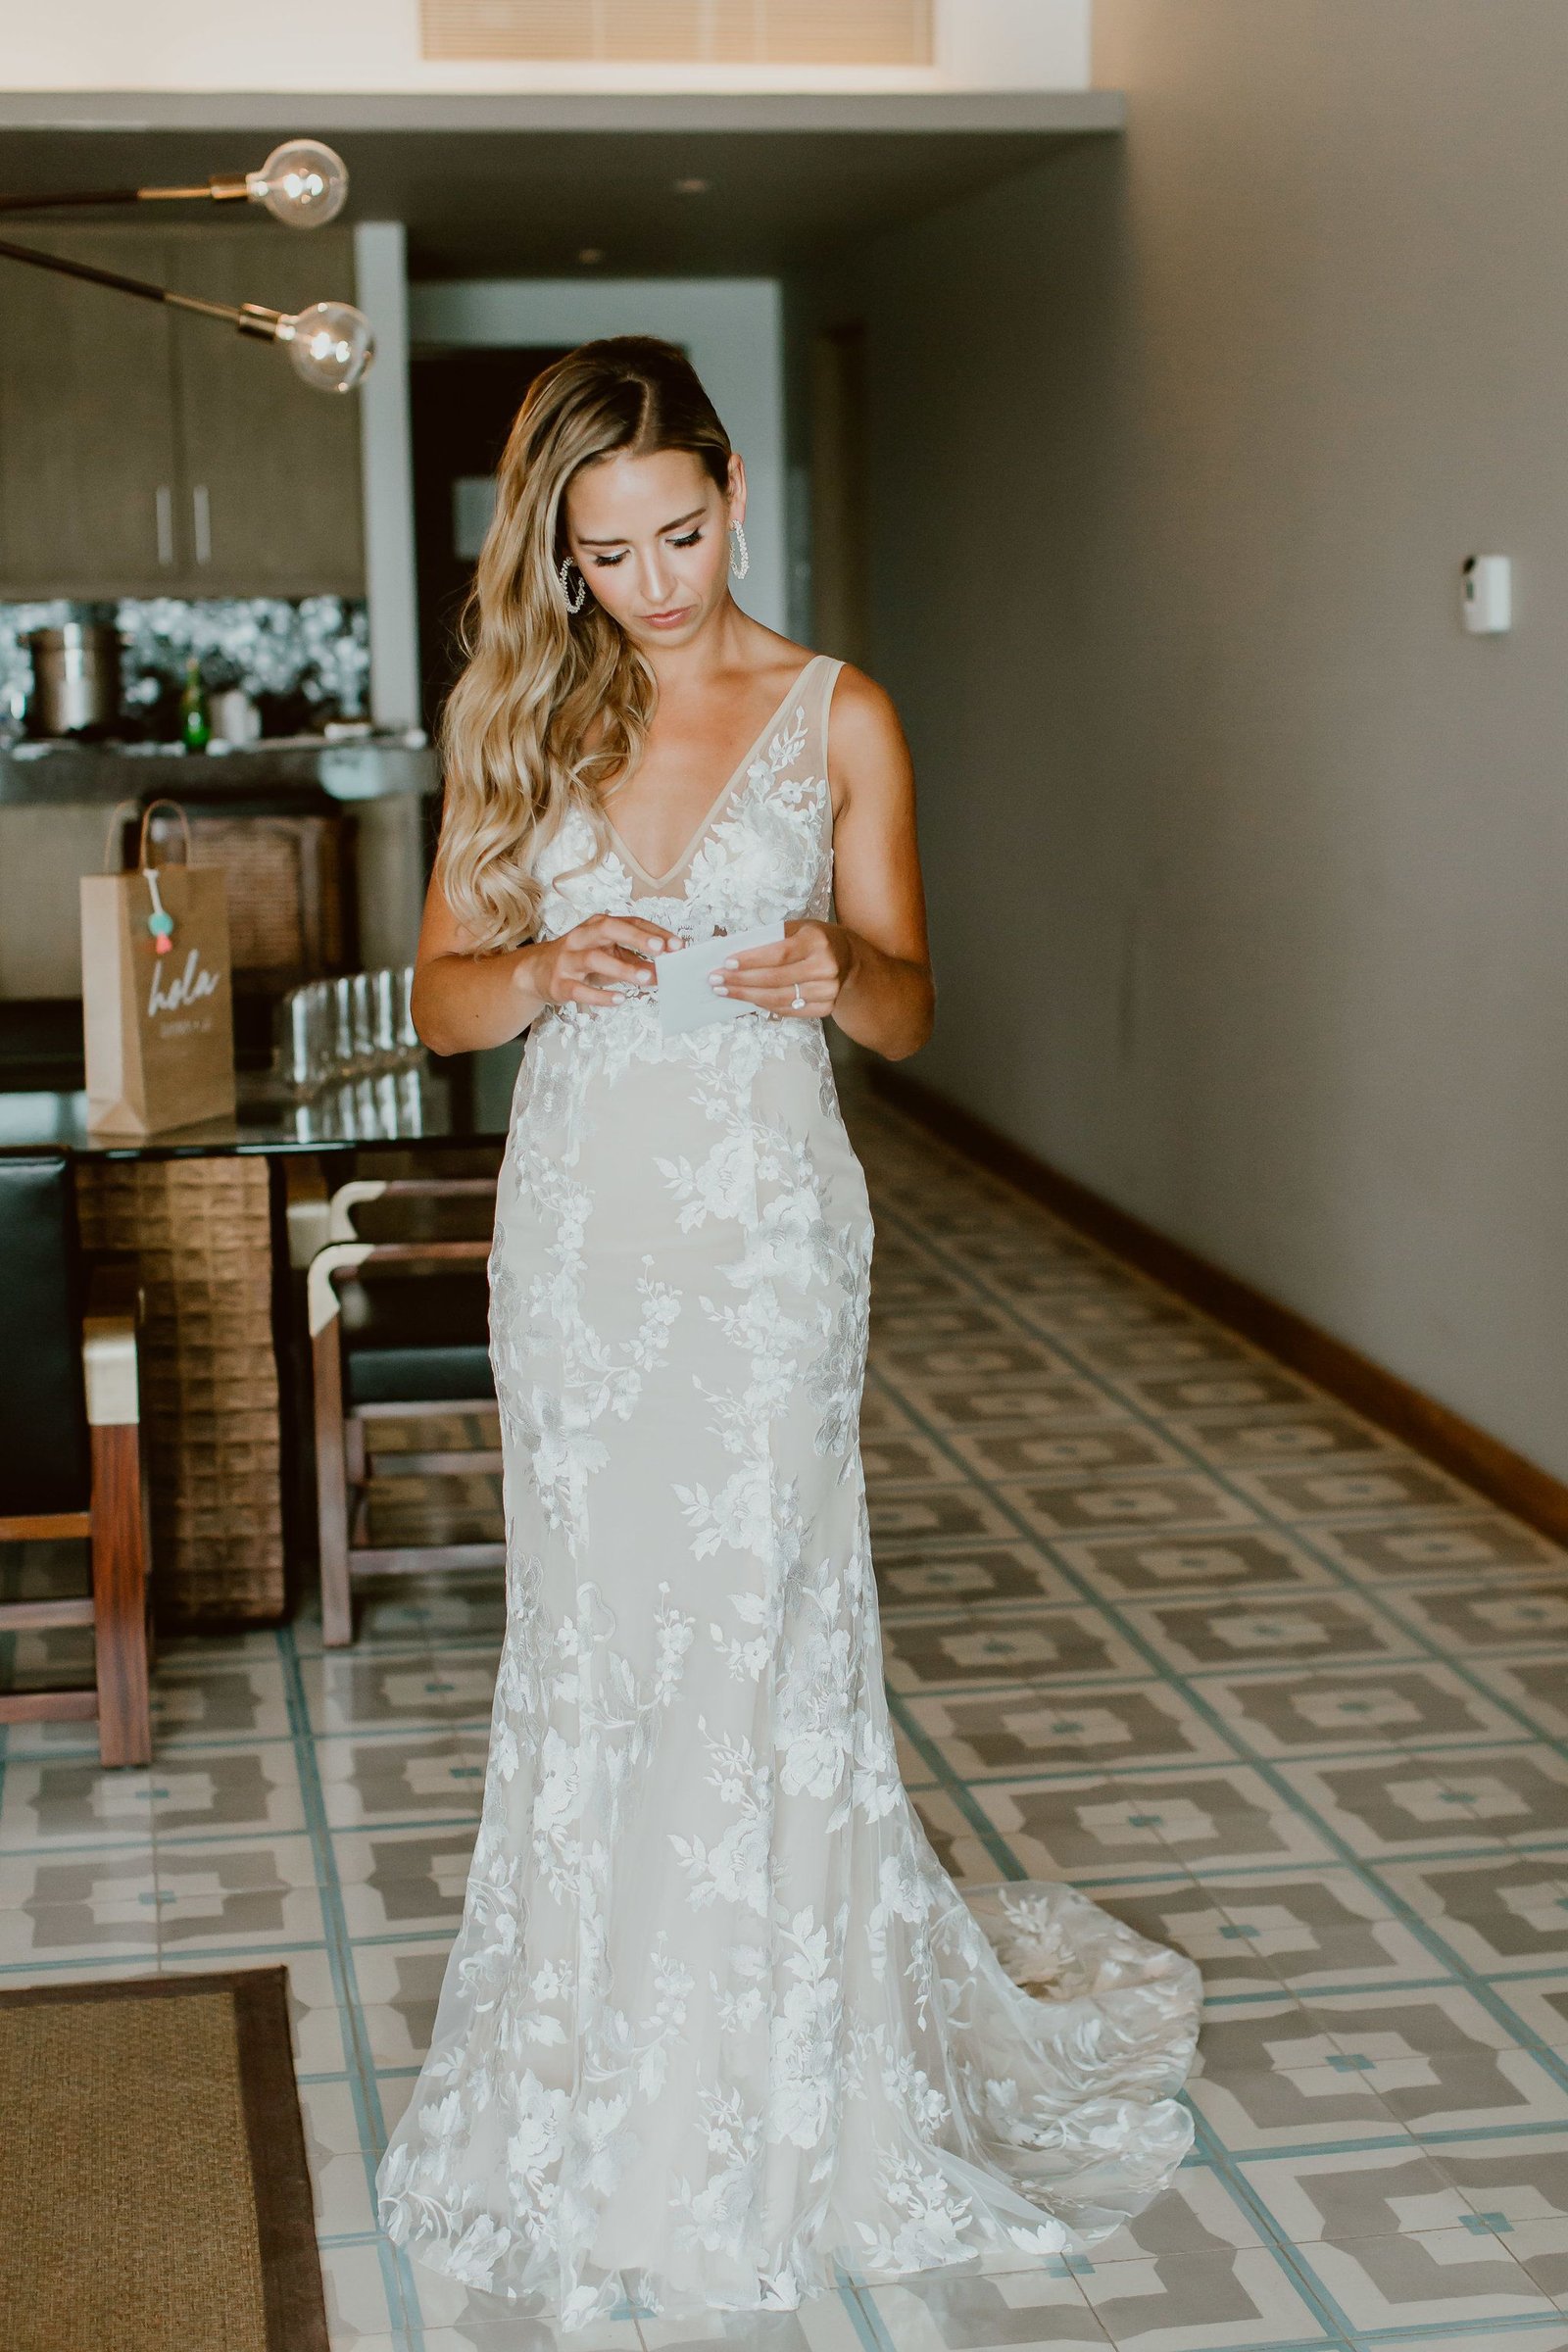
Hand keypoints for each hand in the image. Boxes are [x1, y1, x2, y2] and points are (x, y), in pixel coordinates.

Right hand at [525, 912, 682, 1009]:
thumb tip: (666, 969)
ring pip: (594, 959)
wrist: (536, 971)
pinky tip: (620, 999)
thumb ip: (636, 959)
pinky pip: (580, 990)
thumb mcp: (609, 954)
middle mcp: (581, 937)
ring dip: (623, 968)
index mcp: (597, 925)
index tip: (678, 944)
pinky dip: (600, 995)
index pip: (629, 922)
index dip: (654, 932)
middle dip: (636, 937)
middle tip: (662, 949)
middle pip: (608, 929)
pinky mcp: (559, 984)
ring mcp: (568, 960)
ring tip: (647, 979)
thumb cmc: (580, 959)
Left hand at [708, 920, 852, 1019]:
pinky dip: (764, 1006)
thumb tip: (733, 952)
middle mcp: (826, 967)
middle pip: (776, 979)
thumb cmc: (814, 939)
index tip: (726, 963)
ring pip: (779, 998)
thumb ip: (770, 939)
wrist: (848, 958)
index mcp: (817, 941)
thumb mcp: (797, 928)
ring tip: (724, 991)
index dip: (751, 960)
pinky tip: (747, 999)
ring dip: (747, 996)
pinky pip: (788, 1010)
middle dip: (741, 981)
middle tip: (716, 980)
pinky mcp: (826, 1007)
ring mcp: (828, 991)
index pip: (779, 954)